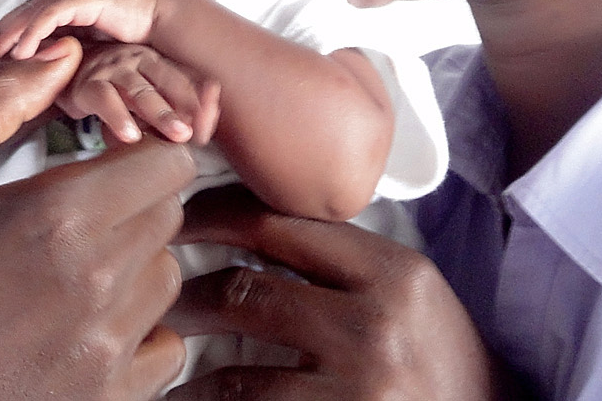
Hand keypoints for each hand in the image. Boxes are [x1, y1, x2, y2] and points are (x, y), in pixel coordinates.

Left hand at [0, 0, 167, 59]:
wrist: (163, 22)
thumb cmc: (132, 39)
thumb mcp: (93, 52)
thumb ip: (72, 59)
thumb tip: (52, 82)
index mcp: (68, 7)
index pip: (28, 18)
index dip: (6, 32)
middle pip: (24, 12)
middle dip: (0, 30)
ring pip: (33, 12)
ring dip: (11, 31)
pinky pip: (52, 15)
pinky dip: (35, 31)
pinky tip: (22, 49)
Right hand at [0, 38, 196, 400]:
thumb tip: (62, 51)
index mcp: (54, 219)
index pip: (166, 162)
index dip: (136, 152)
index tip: (100, 162)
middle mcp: (93, 287)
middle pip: (167, 215)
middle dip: (130, 201)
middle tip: (72, 214)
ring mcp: (103, 354)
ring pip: (165, 278)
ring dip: (132, 266)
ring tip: (64, 271)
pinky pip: (164, 351)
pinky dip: (137, 336)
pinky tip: (78, 327)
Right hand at [63, 38, 221, 144]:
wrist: (70, 69)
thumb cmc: (116, 86)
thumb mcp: (147, 96)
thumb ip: (173, 109)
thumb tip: (205, 130)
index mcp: (158, 61)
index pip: (186, 79)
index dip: (201, 101)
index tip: (211, 123)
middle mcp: (139, 60)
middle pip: (168, 82)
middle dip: (187, 106)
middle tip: (199, 130)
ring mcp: (115, 69)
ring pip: (140, 91)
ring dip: (161, 113)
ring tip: (177, 135)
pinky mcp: (90, 83)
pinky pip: (105, 99)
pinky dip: (118, 117)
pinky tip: (129, 136)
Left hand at [165, 186, 519, 400]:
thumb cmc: (443, 361)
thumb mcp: (408, 293)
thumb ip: (340, 261)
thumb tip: (245, 228)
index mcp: (393, 272)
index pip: (279, 224)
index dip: (213, 217)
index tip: (177, 222)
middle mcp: (376, 326)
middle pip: (246, 292)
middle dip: (187, 296)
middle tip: (157, 299)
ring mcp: (360, 389)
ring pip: (237, 377)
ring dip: (191, 375)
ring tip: (170, 366)